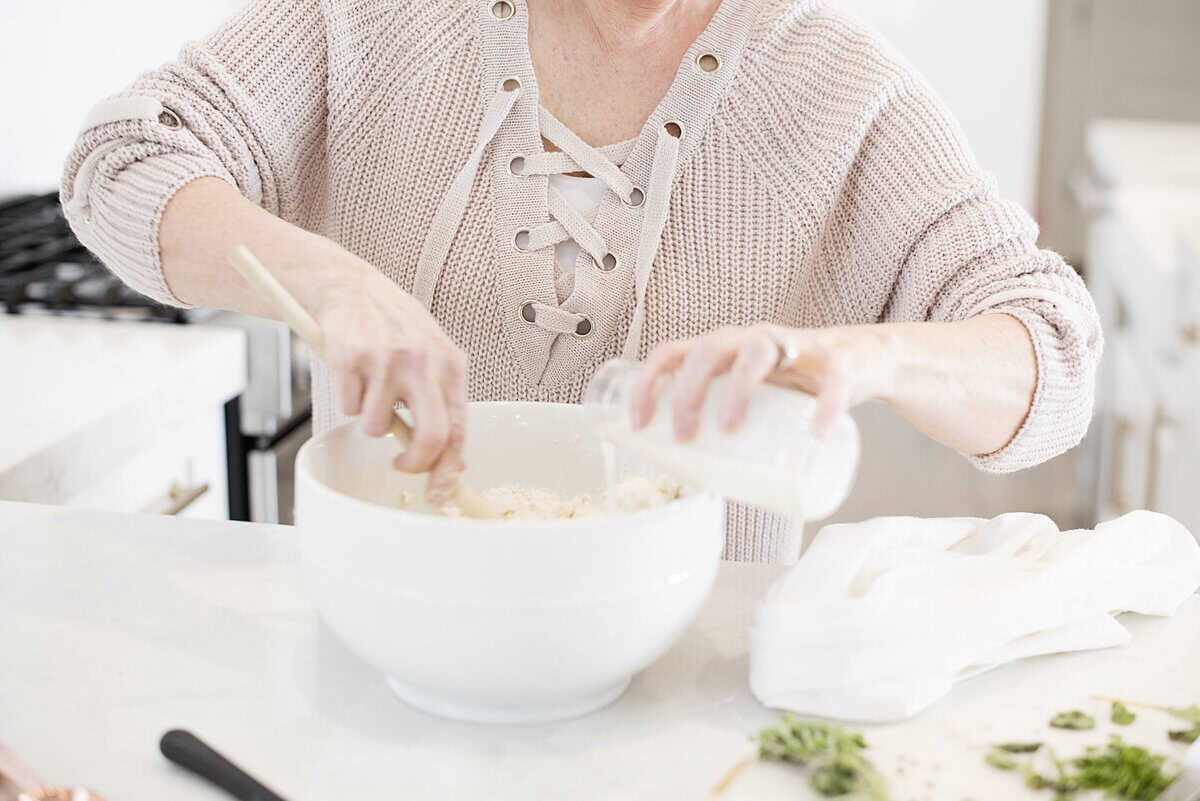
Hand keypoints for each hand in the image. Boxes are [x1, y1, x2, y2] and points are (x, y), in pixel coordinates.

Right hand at [315, 263, 468, 500]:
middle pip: (430, 437)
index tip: (437, 490)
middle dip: (414, 463)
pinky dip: (348, 399)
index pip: (459, 430)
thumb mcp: (432, 356)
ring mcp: (387, 360)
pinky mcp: (351, 359)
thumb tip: (451, 460)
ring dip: (370, 419)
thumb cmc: (394, 327)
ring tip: (370, 388)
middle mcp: (424, 361)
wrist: (351, 287)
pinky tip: (353, 373)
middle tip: (400, 464)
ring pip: (378, 427)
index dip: (448, 470)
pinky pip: (349, 408)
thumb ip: (442, 401)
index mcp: (451, 364)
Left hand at [630, 323, 899, 441]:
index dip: (647, 384)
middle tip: (685, 437)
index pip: (673, 353)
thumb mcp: (752, 402)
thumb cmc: (793, 387)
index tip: (638, 426)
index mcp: (726, 349)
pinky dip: (825, 407)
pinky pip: (833, 379)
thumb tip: (699, 485)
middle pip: (709, 350)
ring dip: (738, 389)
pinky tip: (817, 435)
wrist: (862, 363)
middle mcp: (753, 339)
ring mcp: (795, 345)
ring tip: (732, 430)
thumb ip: (726, 433)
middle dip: (688, 392)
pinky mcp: (838, 361)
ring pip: (758, 351)